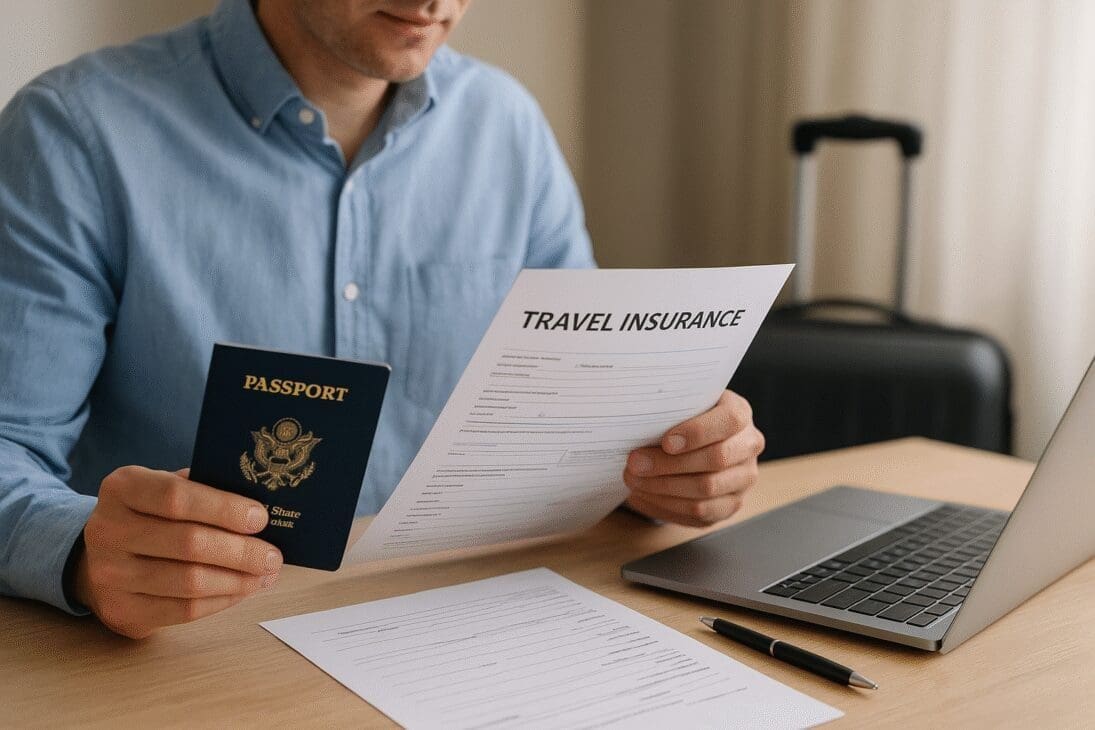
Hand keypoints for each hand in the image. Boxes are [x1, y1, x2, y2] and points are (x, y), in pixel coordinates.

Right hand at [73, 466, 280, 638]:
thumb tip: (260, 510)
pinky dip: (222, 600)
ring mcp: (109, 574)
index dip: (224, 509)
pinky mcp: (121, 610)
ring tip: (264, 574)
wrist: (101, 557)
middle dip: (242, 551)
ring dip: (238, 580)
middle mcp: (108, 530)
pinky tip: (241, 590)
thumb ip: (204, 491)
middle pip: (189, 543)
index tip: (260, 518)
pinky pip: (184, 611)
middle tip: (273, 556)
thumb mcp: (166, 489)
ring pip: (190, 582)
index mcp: (123, 488)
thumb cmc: (150, 516)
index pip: (177, 497)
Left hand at [624, 390, 763, 526]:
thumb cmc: (682, 419)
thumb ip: (669, 410)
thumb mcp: (680, 405)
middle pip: (717, 459)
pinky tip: (642, 496)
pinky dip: (666, 506)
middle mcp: (748, 446)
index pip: (730, 421)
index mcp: (740, 414)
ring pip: (707, 489)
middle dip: (669, 464)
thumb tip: (639, 424)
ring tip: (633, 480)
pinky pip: (700, 513)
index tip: (666, 442)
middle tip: (635, 463)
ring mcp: (743, 479)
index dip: (698, 432)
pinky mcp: (731, 504)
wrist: (694, 441)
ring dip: (663, 488)